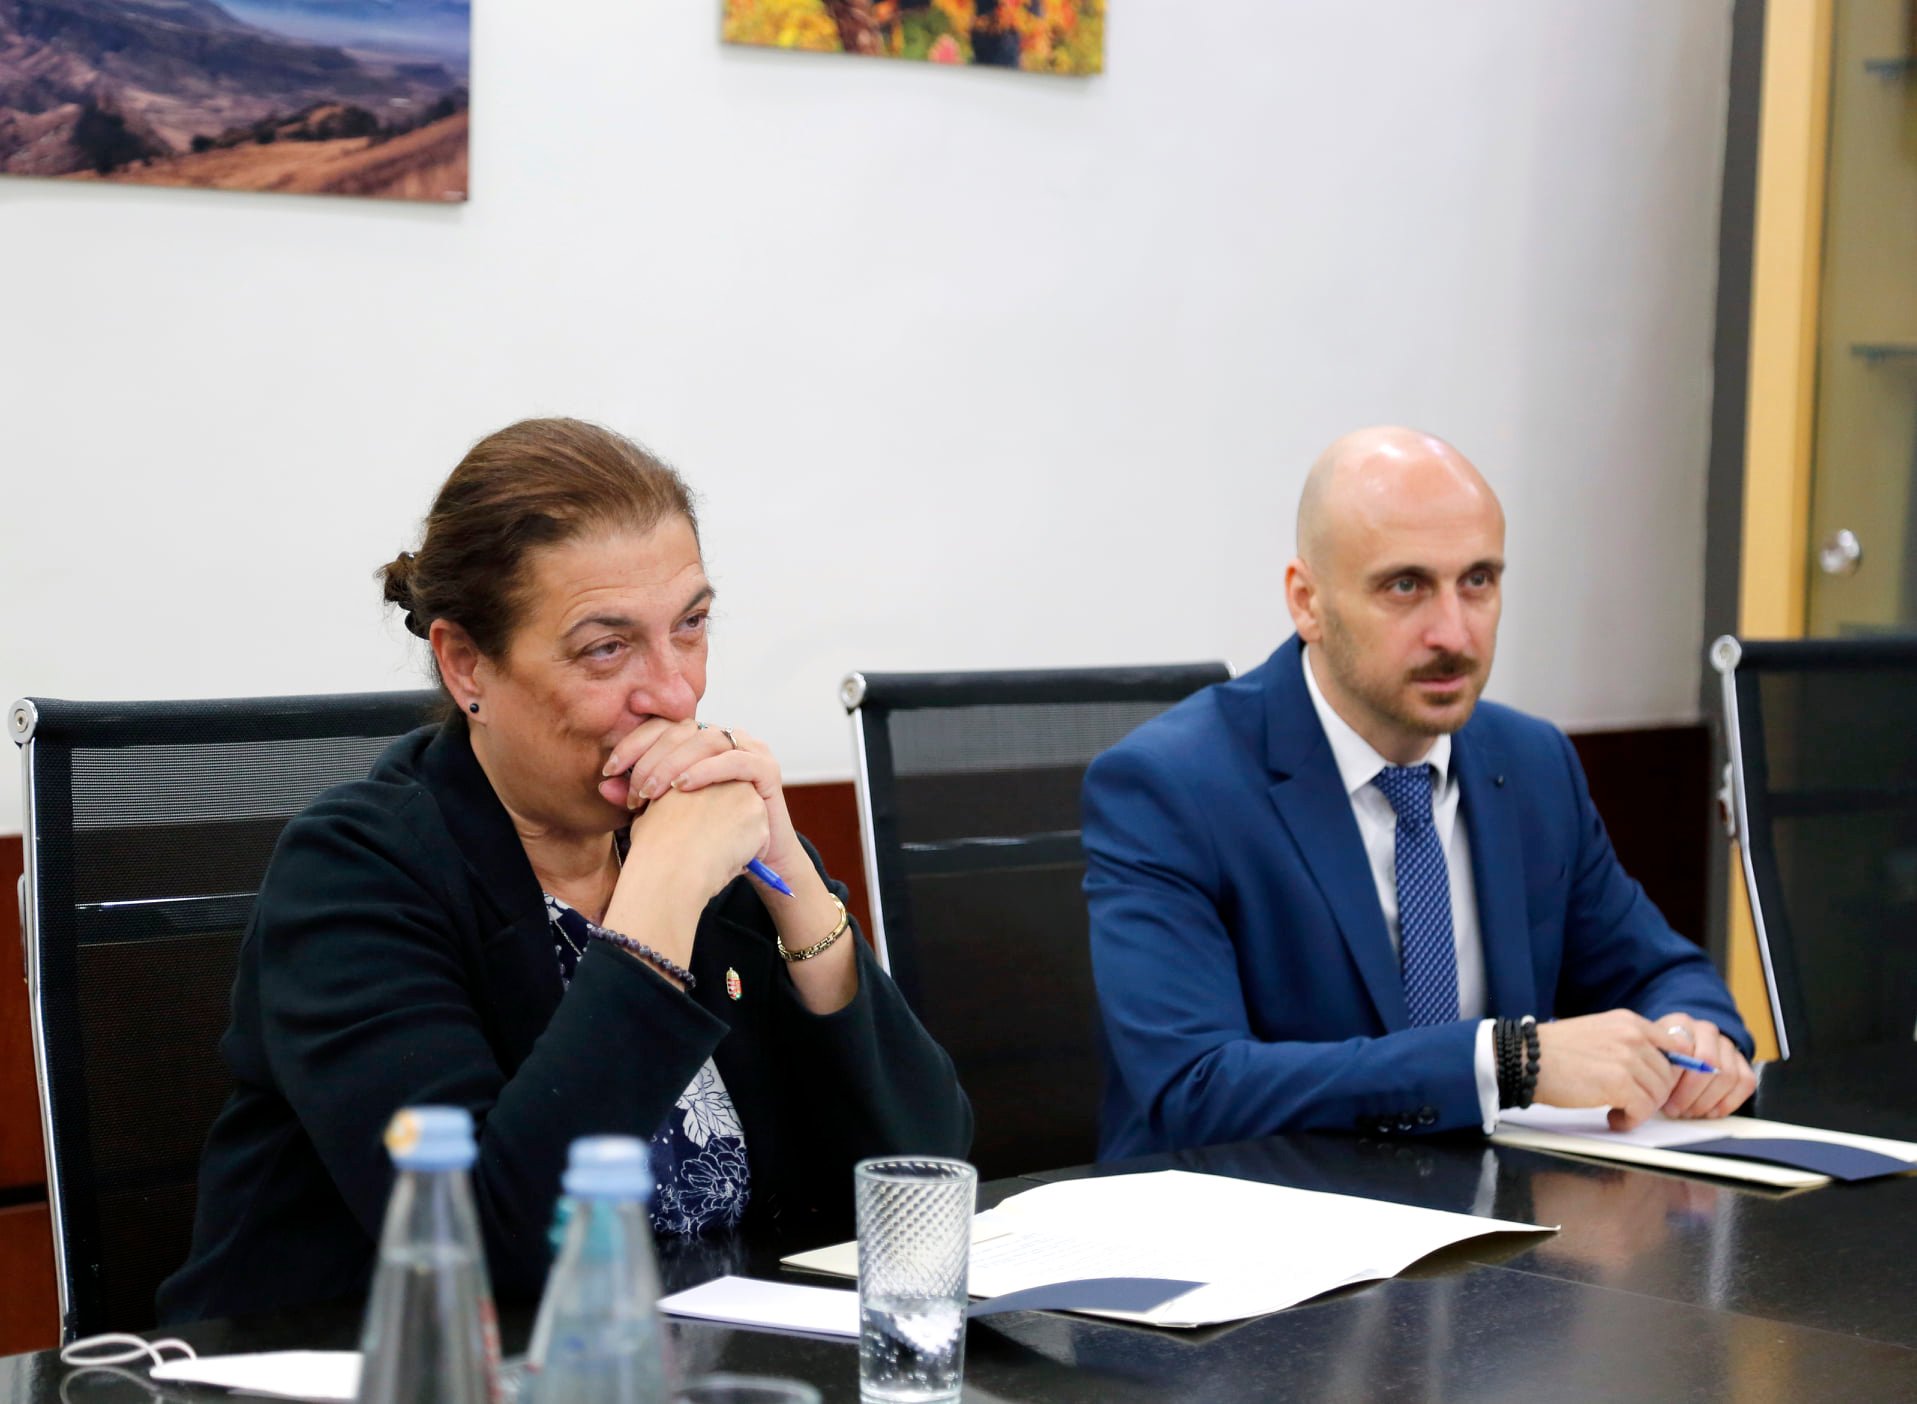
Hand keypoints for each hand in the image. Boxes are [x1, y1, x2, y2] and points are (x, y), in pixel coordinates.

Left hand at [600, 718, 806, 890]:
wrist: (754, 861)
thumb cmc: (710, 836)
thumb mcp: (666, 814)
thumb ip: (638, 798)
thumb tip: (604, 786)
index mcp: (701, 740)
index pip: (664, 728)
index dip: (634, 744)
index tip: (609, 771)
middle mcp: (726, 737)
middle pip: (683, 731)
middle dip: (652, 758)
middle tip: (633, 790)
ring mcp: (750, 750)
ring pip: (708, 740)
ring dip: (676, 763)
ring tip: (653, 792)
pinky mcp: (767, 769)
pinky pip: (736, 760)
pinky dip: (707, 770)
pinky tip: (684, 787)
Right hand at [1533, 1010, 1692, 1130]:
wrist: (1525, 1058)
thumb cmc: (1554, 1051)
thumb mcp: (1598, 1032)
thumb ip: (1627, 1043)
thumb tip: (1653, 1069)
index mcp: (1629, 1021)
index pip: (1675, 1046)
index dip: (1669, 1071)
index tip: (1655, 1085)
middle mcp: (1633, 1036)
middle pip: (1668, 1075)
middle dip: (1653, 1095)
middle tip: (1631, 1103)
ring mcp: (1627, 1058)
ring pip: (1658, 1094)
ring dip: (1641, 1109)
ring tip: (1618, 1112)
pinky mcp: (1619, 1083)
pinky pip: (1643, 1110)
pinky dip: (1630, 1120)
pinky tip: (1613, 1118)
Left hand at [1654, 1013, 1756, 1119]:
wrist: (1678, 1045)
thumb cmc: (1660, 1054)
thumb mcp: (1649, 1053)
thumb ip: (1653, 1062)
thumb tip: (1658, 1085)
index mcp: (1681, 1023)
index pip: (1685, 1051)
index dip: (1677, 1081)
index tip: (1665, 1099)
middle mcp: (1708, 1031)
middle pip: (1710, 1065)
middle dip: (1692, 1095)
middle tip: (1677, 1111)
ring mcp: (1727, 1045)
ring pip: (1729, 1076)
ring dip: (1708, 1101)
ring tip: (1690, 1113)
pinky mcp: (1742, 1061)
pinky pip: (1745, 1083)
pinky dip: (1729, 1102)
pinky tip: (1710, 1112)